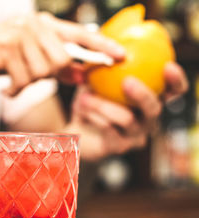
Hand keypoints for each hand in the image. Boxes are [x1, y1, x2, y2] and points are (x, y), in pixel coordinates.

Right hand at [0, 12, 123, 95]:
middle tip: (28, 73)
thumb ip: (56, 67)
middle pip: (62, 60)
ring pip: (42, 71)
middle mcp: (34, 24)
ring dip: (28, 81)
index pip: (79, 35)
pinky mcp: (6, 47)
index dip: (102, 46)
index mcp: (43, 25)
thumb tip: (81, 75)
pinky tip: (4, 82)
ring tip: (12, 74)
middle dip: (49, 75)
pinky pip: (23, 80)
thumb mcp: (29, 61)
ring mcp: (20, 33)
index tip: (122, 56)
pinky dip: (14, 88)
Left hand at [69, 62, 187, 160]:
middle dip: (142, 94)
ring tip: (85, 95)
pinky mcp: (118, 147)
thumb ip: (104, 64)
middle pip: (154, 108)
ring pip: (127, 119)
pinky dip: (94, 116)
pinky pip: (109, 130)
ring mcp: (134, 136)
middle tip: (126, 81)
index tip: (168, 66)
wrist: (74, 130)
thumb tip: (104, 38)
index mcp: (148, 100)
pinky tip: (81, 108)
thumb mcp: (95, 80)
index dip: (175, 81)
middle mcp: (147, 119)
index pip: (171, 92)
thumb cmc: (89, 101)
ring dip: (104, 105)